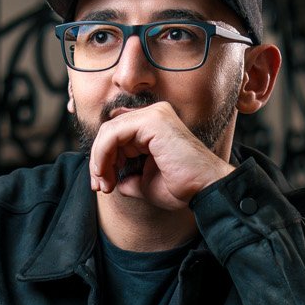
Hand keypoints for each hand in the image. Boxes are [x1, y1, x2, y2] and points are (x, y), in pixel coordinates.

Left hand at [88, 101, 235, 209]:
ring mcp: (154, 114)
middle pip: (110, 131)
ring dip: (99, 160)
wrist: (206, 189)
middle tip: (100, 187)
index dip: (103, 160)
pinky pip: (114, 133)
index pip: (116, 135)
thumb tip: (111, 179)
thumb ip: (127, 177)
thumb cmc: (183, 187)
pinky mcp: (152, 120)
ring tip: (104, 184)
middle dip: (99, 161)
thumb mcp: (145, 183)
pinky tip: (106, 172)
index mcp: (153, 126)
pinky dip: (103, 154)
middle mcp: (154, 115)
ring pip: (108, 131)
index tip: (103, 186)